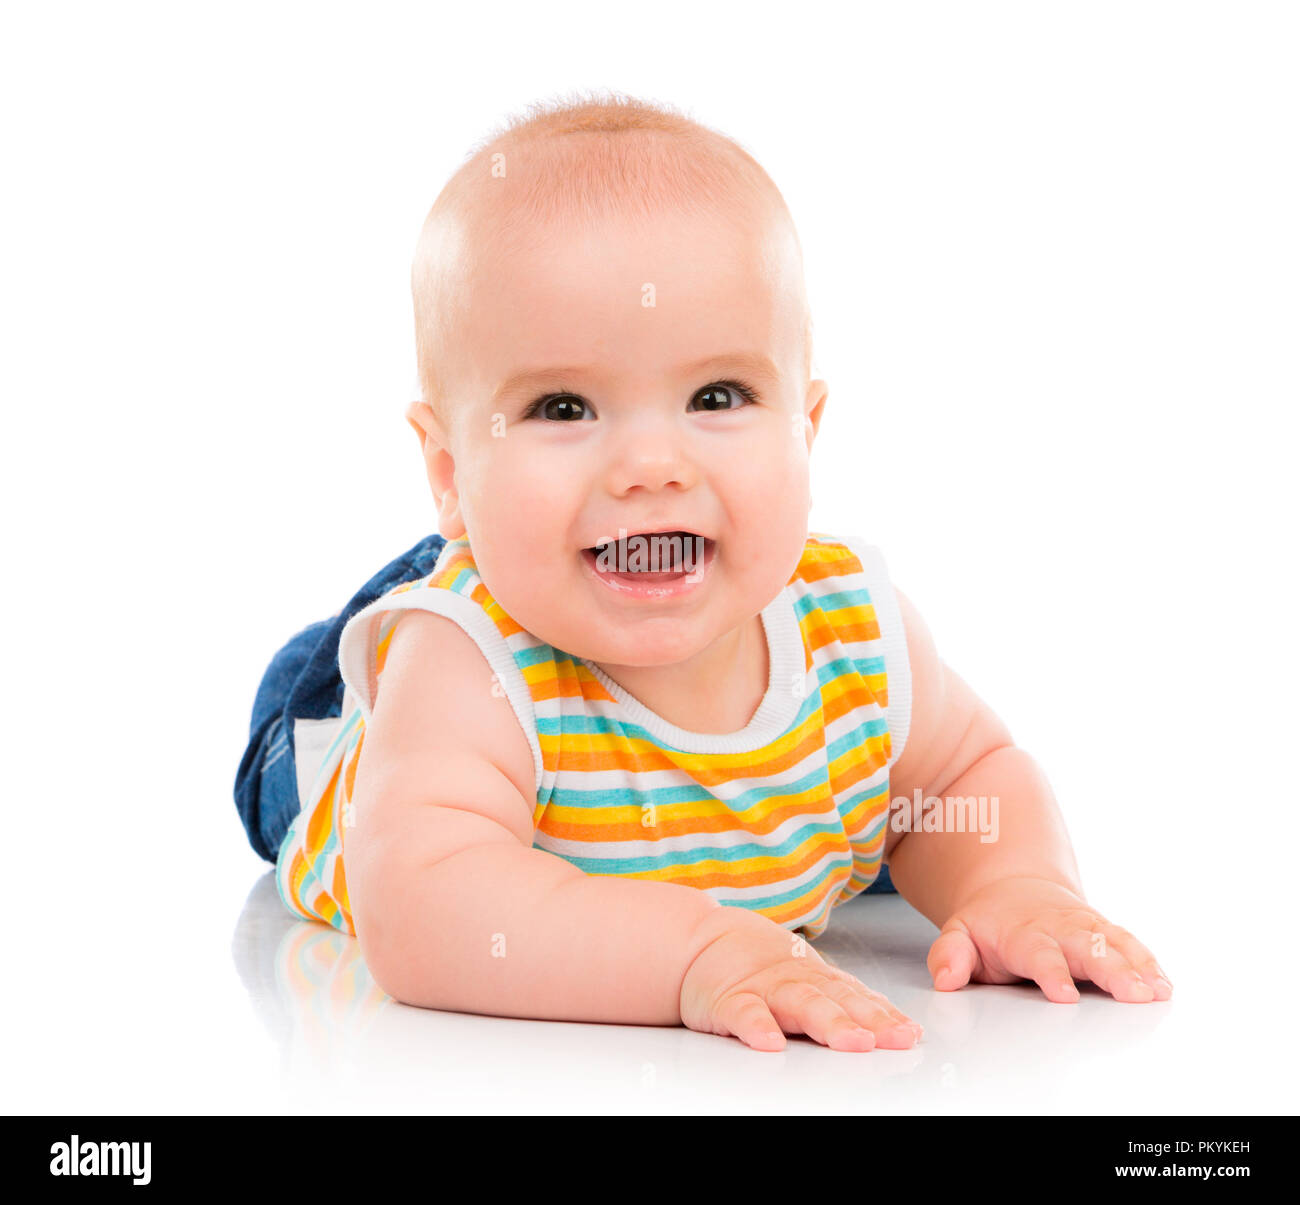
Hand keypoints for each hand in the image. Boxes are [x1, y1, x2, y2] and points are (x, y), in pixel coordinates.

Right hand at [679, 908, 922, 1051]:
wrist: (699, 938)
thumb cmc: (758, 966)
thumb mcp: (805, 977)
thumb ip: (843, 999)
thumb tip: (896, 1028)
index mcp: (816, 978)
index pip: (857, 997)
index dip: (885, 1015)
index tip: (911, 1035)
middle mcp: (796, 981)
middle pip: (837, 1000)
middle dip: (869, 1020)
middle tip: (896, 1040)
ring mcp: (763, 988)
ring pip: (799, 1003)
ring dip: (828, 1022)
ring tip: (853, 1043)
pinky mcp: (727, 1000)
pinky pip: (743, 1013)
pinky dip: (756, 1026)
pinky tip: (770, 1042)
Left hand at [928, 875, 1173, 1002]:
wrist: (1014, 890)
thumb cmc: (990, 925)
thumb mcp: (959, 935)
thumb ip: (950, 956)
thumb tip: (946, 978)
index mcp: (1023, 933)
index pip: (1039, 954)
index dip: (1053, 973)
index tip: (1065, 996)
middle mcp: (1060, 928)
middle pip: (1089, 948)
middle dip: (1113, 971)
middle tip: (1134, 995)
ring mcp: (1086, 928)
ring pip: (1116, 944)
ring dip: (1139, 967)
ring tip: (1158, 992)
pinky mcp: (1106, 932)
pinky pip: (1131, 946)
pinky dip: (1150, 964)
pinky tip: (1164, 985)